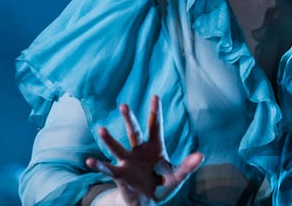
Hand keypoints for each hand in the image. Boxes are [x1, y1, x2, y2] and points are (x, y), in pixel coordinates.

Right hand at [86, 95, 203, 204]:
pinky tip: (90, 161)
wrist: (148, 202)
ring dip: (109, 140)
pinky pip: (108, 169)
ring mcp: (128, 162)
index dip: (155, 112)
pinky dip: (99, 165)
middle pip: (134, 132)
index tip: (155, 96)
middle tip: (124, 105)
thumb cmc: (162, 185)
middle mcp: (140, 151)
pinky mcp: (120, 175)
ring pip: (118, 148)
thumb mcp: (177, 176)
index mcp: (155, 147)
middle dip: (129, 119)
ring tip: (101, 129)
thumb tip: (201, 155)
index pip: (155, 127)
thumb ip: (188, 166)